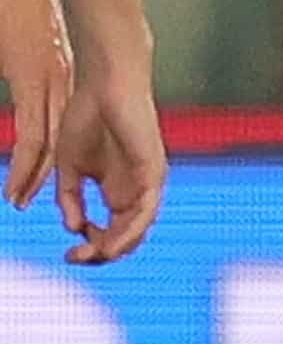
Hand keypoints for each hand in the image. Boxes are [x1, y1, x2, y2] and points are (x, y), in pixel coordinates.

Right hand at [0, 0, 68, 211]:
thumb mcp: (28, 38)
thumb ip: (31, 63)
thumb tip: (29, 74)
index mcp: (56, 70)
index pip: (59, 120)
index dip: (53, 150)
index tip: (42, 176)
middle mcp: (56, 79)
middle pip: (57, 137)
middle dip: (45, 171)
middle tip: (28, 198)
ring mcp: (45, 79)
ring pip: (46, 141)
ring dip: (33, 174)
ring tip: (19, 199)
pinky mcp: (31, 77)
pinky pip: (32, 130)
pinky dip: (26, 161)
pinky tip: (19, 181)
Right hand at [52, 72, 164, 263]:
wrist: (105, 85)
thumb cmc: (87, 117)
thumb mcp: (69, 167)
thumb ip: (70, 198)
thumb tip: (73, 227)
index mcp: (115, 189)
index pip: (111, 232)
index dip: (91, 248)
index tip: (68, 252)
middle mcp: (134, 188)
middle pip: (126, 237)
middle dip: (100, 254)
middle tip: (74, 258)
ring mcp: (146, 180)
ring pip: (139, 229)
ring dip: (115, 249)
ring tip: (91, 256)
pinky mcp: (153, 170)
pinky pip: (147, 210)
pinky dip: (131, 232)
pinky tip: (111, 246)